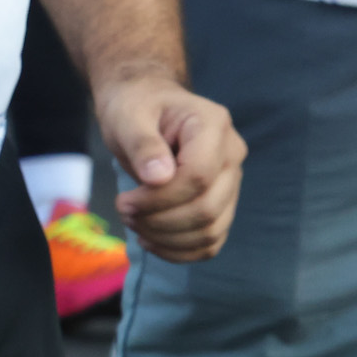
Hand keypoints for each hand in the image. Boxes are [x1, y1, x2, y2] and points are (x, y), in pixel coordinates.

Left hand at [97, 69, 243, 263]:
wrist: (144, 105)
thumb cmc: (135, 107)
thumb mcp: (127, 116)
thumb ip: (142, 144)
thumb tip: (157, 178)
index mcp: (213, 125)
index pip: (198, 176)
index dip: (161, 197)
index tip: (125, 201)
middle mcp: (232, 155)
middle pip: (206, 207)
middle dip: (159, 220)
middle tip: (123, 212)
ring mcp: (232, 182)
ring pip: (211, 230)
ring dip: (167, 238)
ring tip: (133, 223)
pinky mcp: (223, 204)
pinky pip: (211, 240)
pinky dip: (181, 250)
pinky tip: (151, 240)